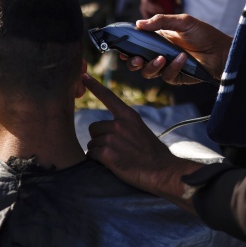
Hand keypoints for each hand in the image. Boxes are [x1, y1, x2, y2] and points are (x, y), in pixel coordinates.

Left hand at [83, 73, 202, 209]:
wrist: (162, 170)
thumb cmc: (152, 153)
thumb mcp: (140, 130)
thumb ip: (124, 125)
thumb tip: (108, 129)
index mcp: (128, 115)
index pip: (108, 96)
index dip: (94, 86)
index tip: (83, 76)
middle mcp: (119, 124)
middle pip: (94, 128)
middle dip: (99, 138)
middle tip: (115, 148)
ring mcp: (112, 138)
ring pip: (92, 143)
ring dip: (99, 151)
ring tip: (117, 157)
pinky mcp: (107, 154)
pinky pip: (91, 155)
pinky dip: (97, 161)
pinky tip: (111, 164)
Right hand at [125, 14, 231, 84]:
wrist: (223, 51)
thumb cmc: (204, 34)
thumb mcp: (183, 22)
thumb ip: (161, 21)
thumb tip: (138, 24)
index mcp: (158, 39)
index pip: (137, 44)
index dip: (127, 47)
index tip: (121, 47)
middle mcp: (159, 54)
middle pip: (137, 62)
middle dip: (132, 62)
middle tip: (136, 59)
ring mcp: (167, 66)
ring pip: (148, 72)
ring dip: (150, 66)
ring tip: (160, 58)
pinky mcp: (176, 77)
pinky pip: (167, 76)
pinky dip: (172, 67)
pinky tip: (182, 59)